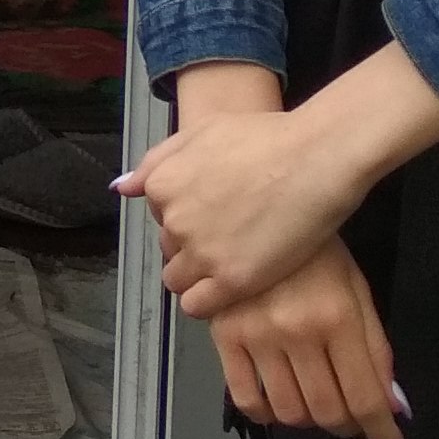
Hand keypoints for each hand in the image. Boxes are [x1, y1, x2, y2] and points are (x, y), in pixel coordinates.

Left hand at [120, 41, 438, 313]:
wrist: (315, 157)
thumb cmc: (266, 137)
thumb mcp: (203, 132)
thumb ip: (157, 161)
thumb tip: (123, 188)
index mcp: (163, 185)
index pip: (160, 215)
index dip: (189, 214)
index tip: (217, 210)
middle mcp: (174, 222)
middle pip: (169, 248)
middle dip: (192, 245)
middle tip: (230, 233)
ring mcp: (202, 254)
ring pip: (177, 281)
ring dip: (197, 276)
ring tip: (234, 260)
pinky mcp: (231, 282)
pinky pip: (197, 306)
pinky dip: (208, 301)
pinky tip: (233, 285)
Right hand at [207, 241, 405, 438]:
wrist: (254, 212)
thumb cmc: (314, 251)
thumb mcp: (356, 290)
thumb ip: (375, 348)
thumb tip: (392, 405)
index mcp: (338, 317)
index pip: (365, 396)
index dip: (381, 431)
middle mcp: (297, 332)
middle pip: (326, 411)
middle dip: (346, 425)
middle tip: (351, 418)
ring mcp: (257, 336)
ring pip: (288, 411)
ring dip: (308, 419)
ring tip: (315, 403)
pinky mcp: (223, 337)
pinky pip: (245, 398)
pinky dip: (265, 414)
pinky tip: (277, 402)